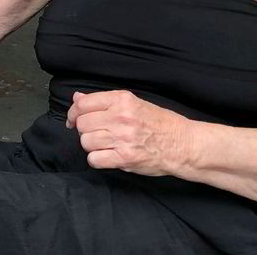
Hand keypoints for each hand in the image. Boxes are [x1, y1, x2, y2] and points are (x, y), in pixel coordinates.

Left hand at [66, 90, 190, 176]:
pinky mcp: (125, 158)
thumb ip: (104, 101)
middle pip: (82, 124)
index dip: (73, 112)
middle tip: (95, 133)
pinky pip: (94, 159)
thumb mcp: (134, 103)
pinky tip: (107, 156)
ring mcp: (122, 138)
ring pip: (86, 142)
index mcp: (122, 100)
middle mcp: (121, 117)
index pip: (83, 103)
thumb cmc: (161, 124)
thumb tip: (77, 97)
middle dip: (84, 130)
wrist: (184, 145)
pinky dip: (97, 160)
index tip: (73, 119)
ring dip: (91, 145)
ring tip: (105, 145)